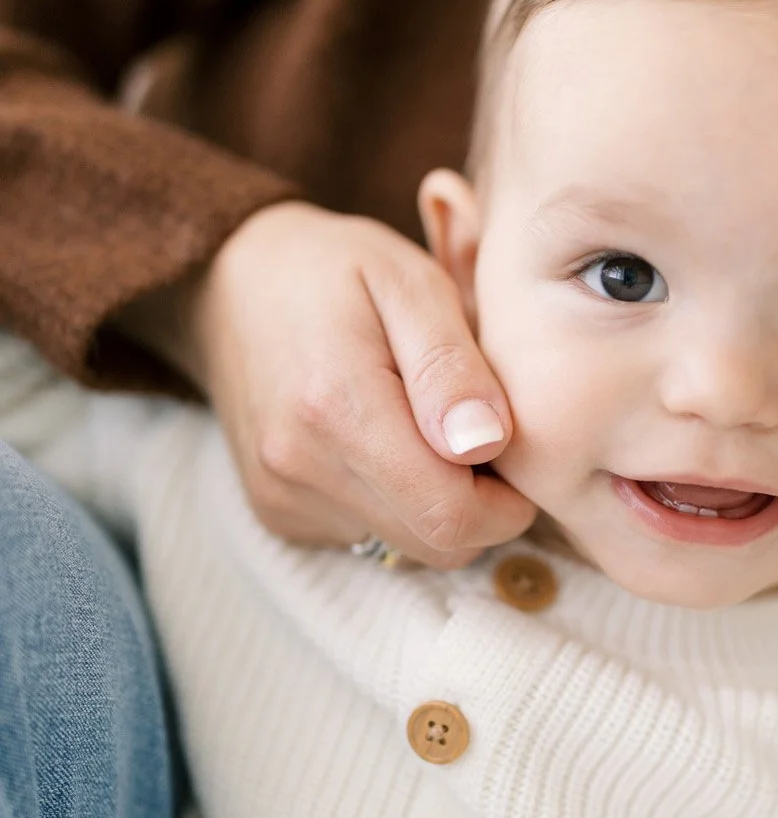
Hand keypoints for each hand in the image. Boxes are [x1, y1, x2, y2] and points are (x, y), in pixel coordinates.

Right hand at [120, 201, 533, 566]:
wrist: (227, 283)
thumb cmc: (334, 269)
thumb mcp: (409, 282)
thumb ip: (452, 366)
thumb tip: (489, 443)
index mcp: (338, 407)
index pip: (454, 516)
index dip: (508, 500)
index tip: (511, 447)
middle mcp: (299, 467)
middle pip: (437, 545)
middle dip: (481, 507)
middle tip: (475, 433)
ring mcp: (282, 497)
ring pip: (407, 548)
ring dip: (437, 505)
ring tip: (424, 429)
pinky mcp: (276, 512)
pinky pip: (366, 538)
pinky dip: (395, 505)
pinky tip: (384, 444)